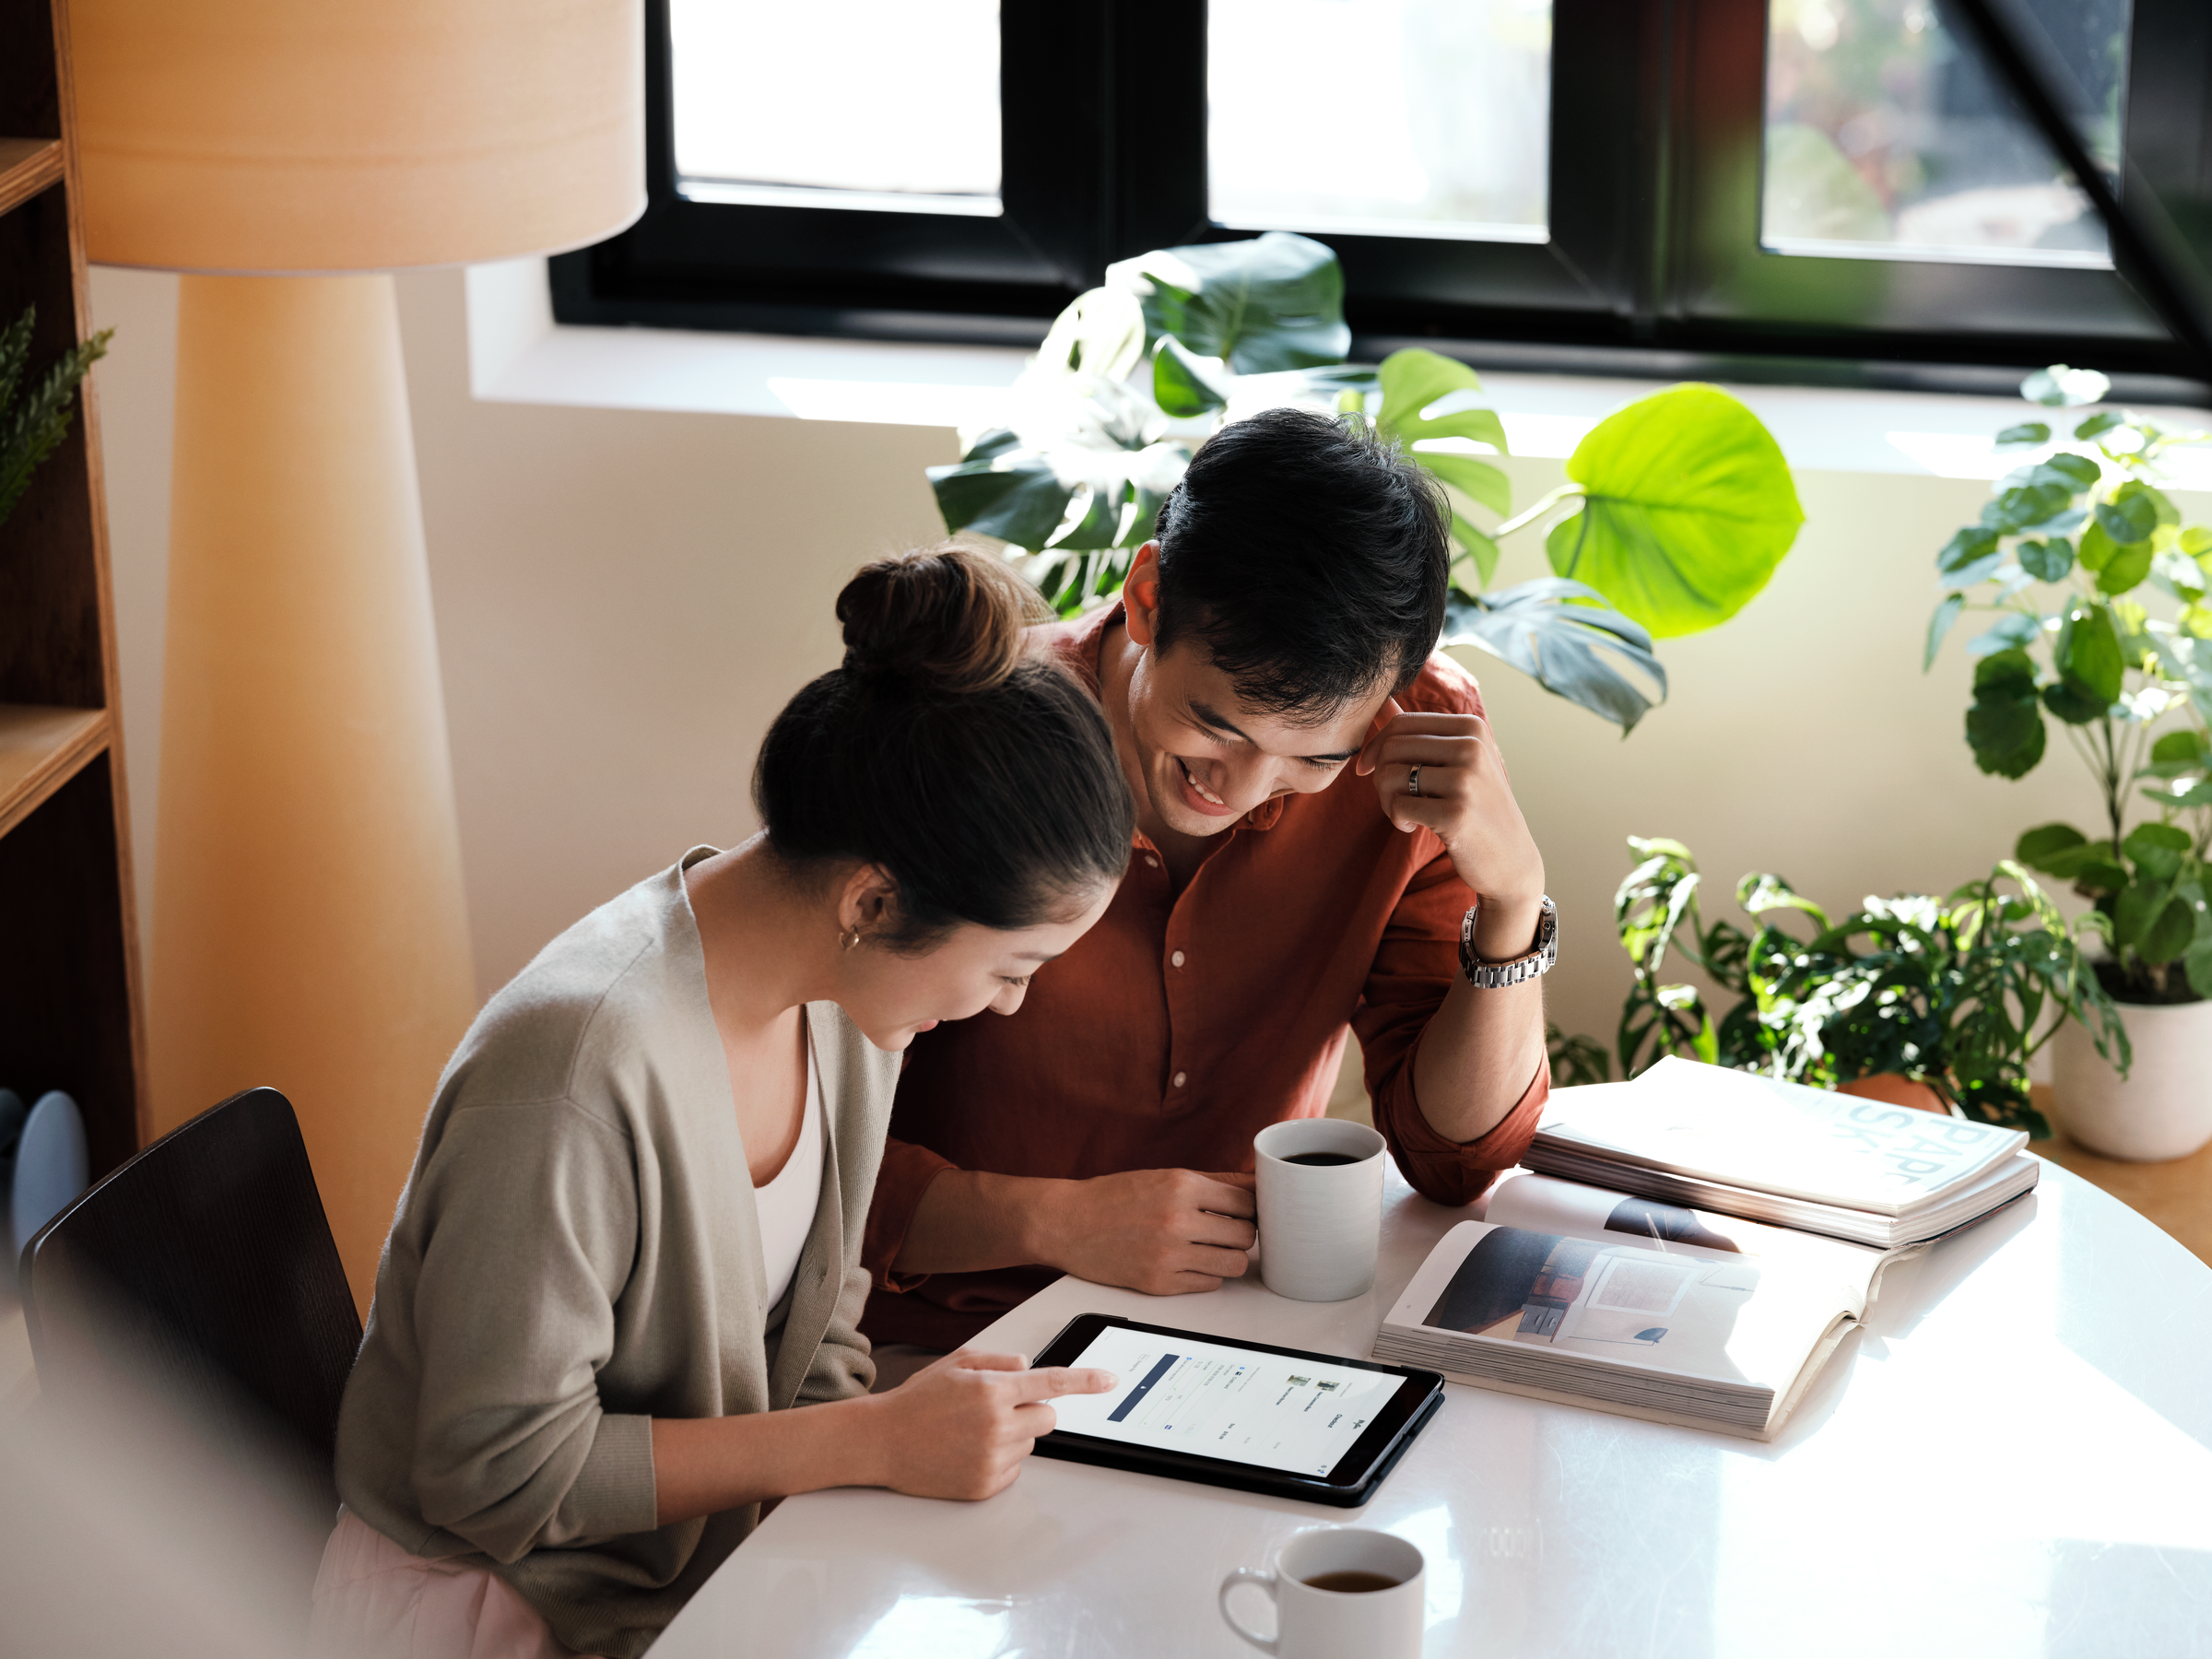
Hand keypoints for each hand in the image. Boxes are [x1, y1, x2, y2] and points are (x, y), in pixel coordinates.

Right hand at [866, 1350, 1115, 1499]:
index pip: (1051, 1383)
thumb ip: (999, 1361)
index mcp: (992, 1389)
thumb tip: (1030, 1367)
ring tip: (970, 1432)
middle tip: (996, 1409)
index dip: (1086, 1381)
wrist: (881, 1441)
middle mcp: (997, 1425)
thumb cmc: (917, 1400)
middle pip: (1047, 1418)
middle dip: (1031, 1410)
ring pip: (1031, 1443)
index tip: (1110, 1381)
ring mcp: (992, 1458)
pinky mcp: (985, 1485)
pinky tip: (967, 1452)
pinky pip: (1015, 1470)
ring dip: (1013, 1436)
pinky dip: (1000, 1460)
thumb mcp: (956, 1363)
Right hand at [1035, 1168, 1256, 1295]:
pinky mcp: (1159, 1284)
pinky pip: (1209, 1284)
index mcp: (1181, 1186)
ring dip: (1228, 1256)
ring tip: (1210, 1247)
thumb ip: (1216, 1180)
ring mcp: (1168, 1255)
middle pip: (1246, 1235)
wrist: (1067, 1223)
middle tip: (1226, 1230)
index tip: (1242, 1211)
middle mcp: (1177, 1220)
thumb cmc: (1114, 1197)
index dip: (1250, 1208)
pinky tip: (1189, 1261)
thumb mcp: (1165, 1176)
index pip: (1247, 1203)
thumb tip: (1257, 1183)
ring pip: (1233, 1264)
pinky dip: (1206, 1274)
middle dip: (1241, 1233)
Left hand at [1356, 702, 1544, 955]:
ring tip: (1403, 814)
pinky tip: (1412, 827)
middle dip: (1379, 776)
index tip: (1368, 769)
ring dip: (1386, 800)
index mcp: (1472, 728)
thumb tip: (1382, 700)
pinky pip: (1399, 806)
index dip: (1375, 746)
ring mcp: (1467, 780)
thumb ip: (1422, 734)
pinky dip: (1397, 819)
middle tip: (1392, 799)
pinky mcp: (1456, 813)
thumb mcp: (1457, 762)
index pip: (1403, 723)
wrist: (1510, 860)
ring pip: (1390, 776)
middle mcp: (1472, 748)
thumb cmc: (1476, 808)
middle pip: (1392, 748)